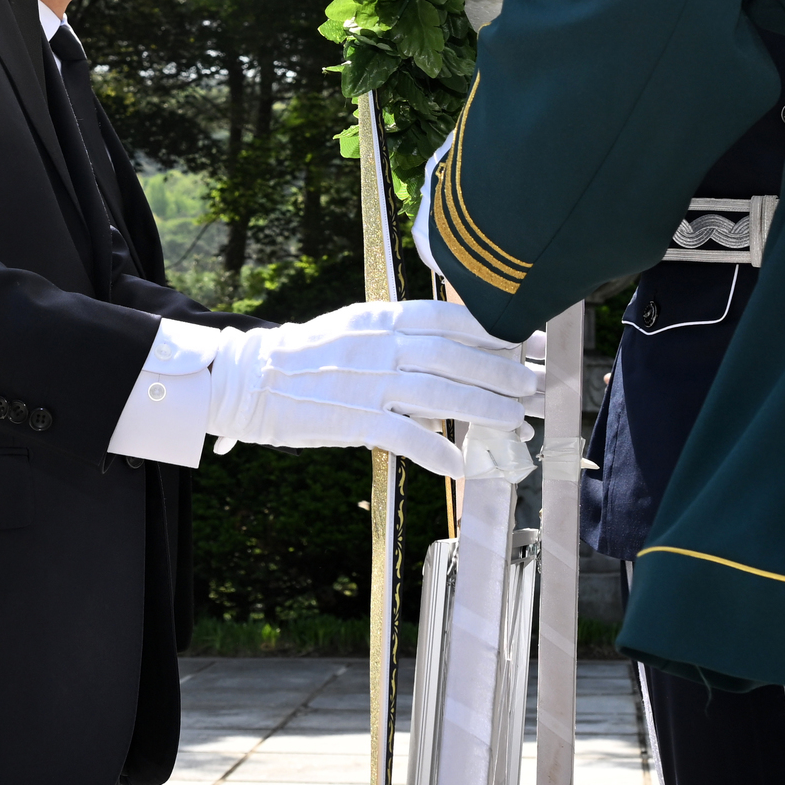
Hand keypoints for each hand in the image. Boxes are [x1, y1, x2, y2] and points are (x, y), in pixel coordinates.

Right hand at [207, 299, 537, 478]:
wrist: (248, 379)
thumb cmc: (305, 357)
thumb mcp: (354, 331)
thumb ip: (399, 340)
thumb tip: (450, 356)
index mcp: (381, 318)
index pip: (449, 318)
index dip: (494, 330)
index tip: (528, 340)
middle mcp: (379, 345)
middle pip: (454, 356)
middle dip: (502, 371)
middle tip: (536, 385)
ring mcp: (367, 382)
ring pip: (440, 393)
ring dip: (484, 409)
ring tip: (517, 422)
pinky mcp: (352, 419)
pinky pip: (405, 436)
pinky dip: (437, 452)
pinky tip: (463, 466)